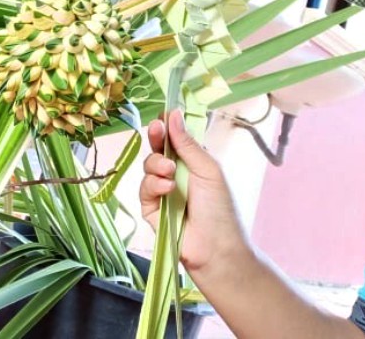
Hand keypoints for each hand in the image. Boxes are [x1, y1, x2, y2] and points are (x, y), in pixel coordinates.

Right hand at [140, 110, 248, 273]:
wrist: (216, 250)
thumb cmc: (221, 210)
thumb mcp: (208, 170)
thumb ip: (188, 144)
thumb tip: (173, 114)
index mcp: (193, 162)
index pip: (175, 138)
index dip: (167, 126)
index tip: (162, 116)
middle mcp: (176, 173)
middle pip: (157, 148)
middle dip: (155, 138)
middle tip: (156, 130)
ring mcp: (162, 191)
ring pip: (147, 166)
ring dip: (156, 165)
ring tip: (169, 174)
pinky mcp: (151, 208)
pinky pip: (143, 189)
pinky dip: (153, 185)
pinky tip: (166, 189)